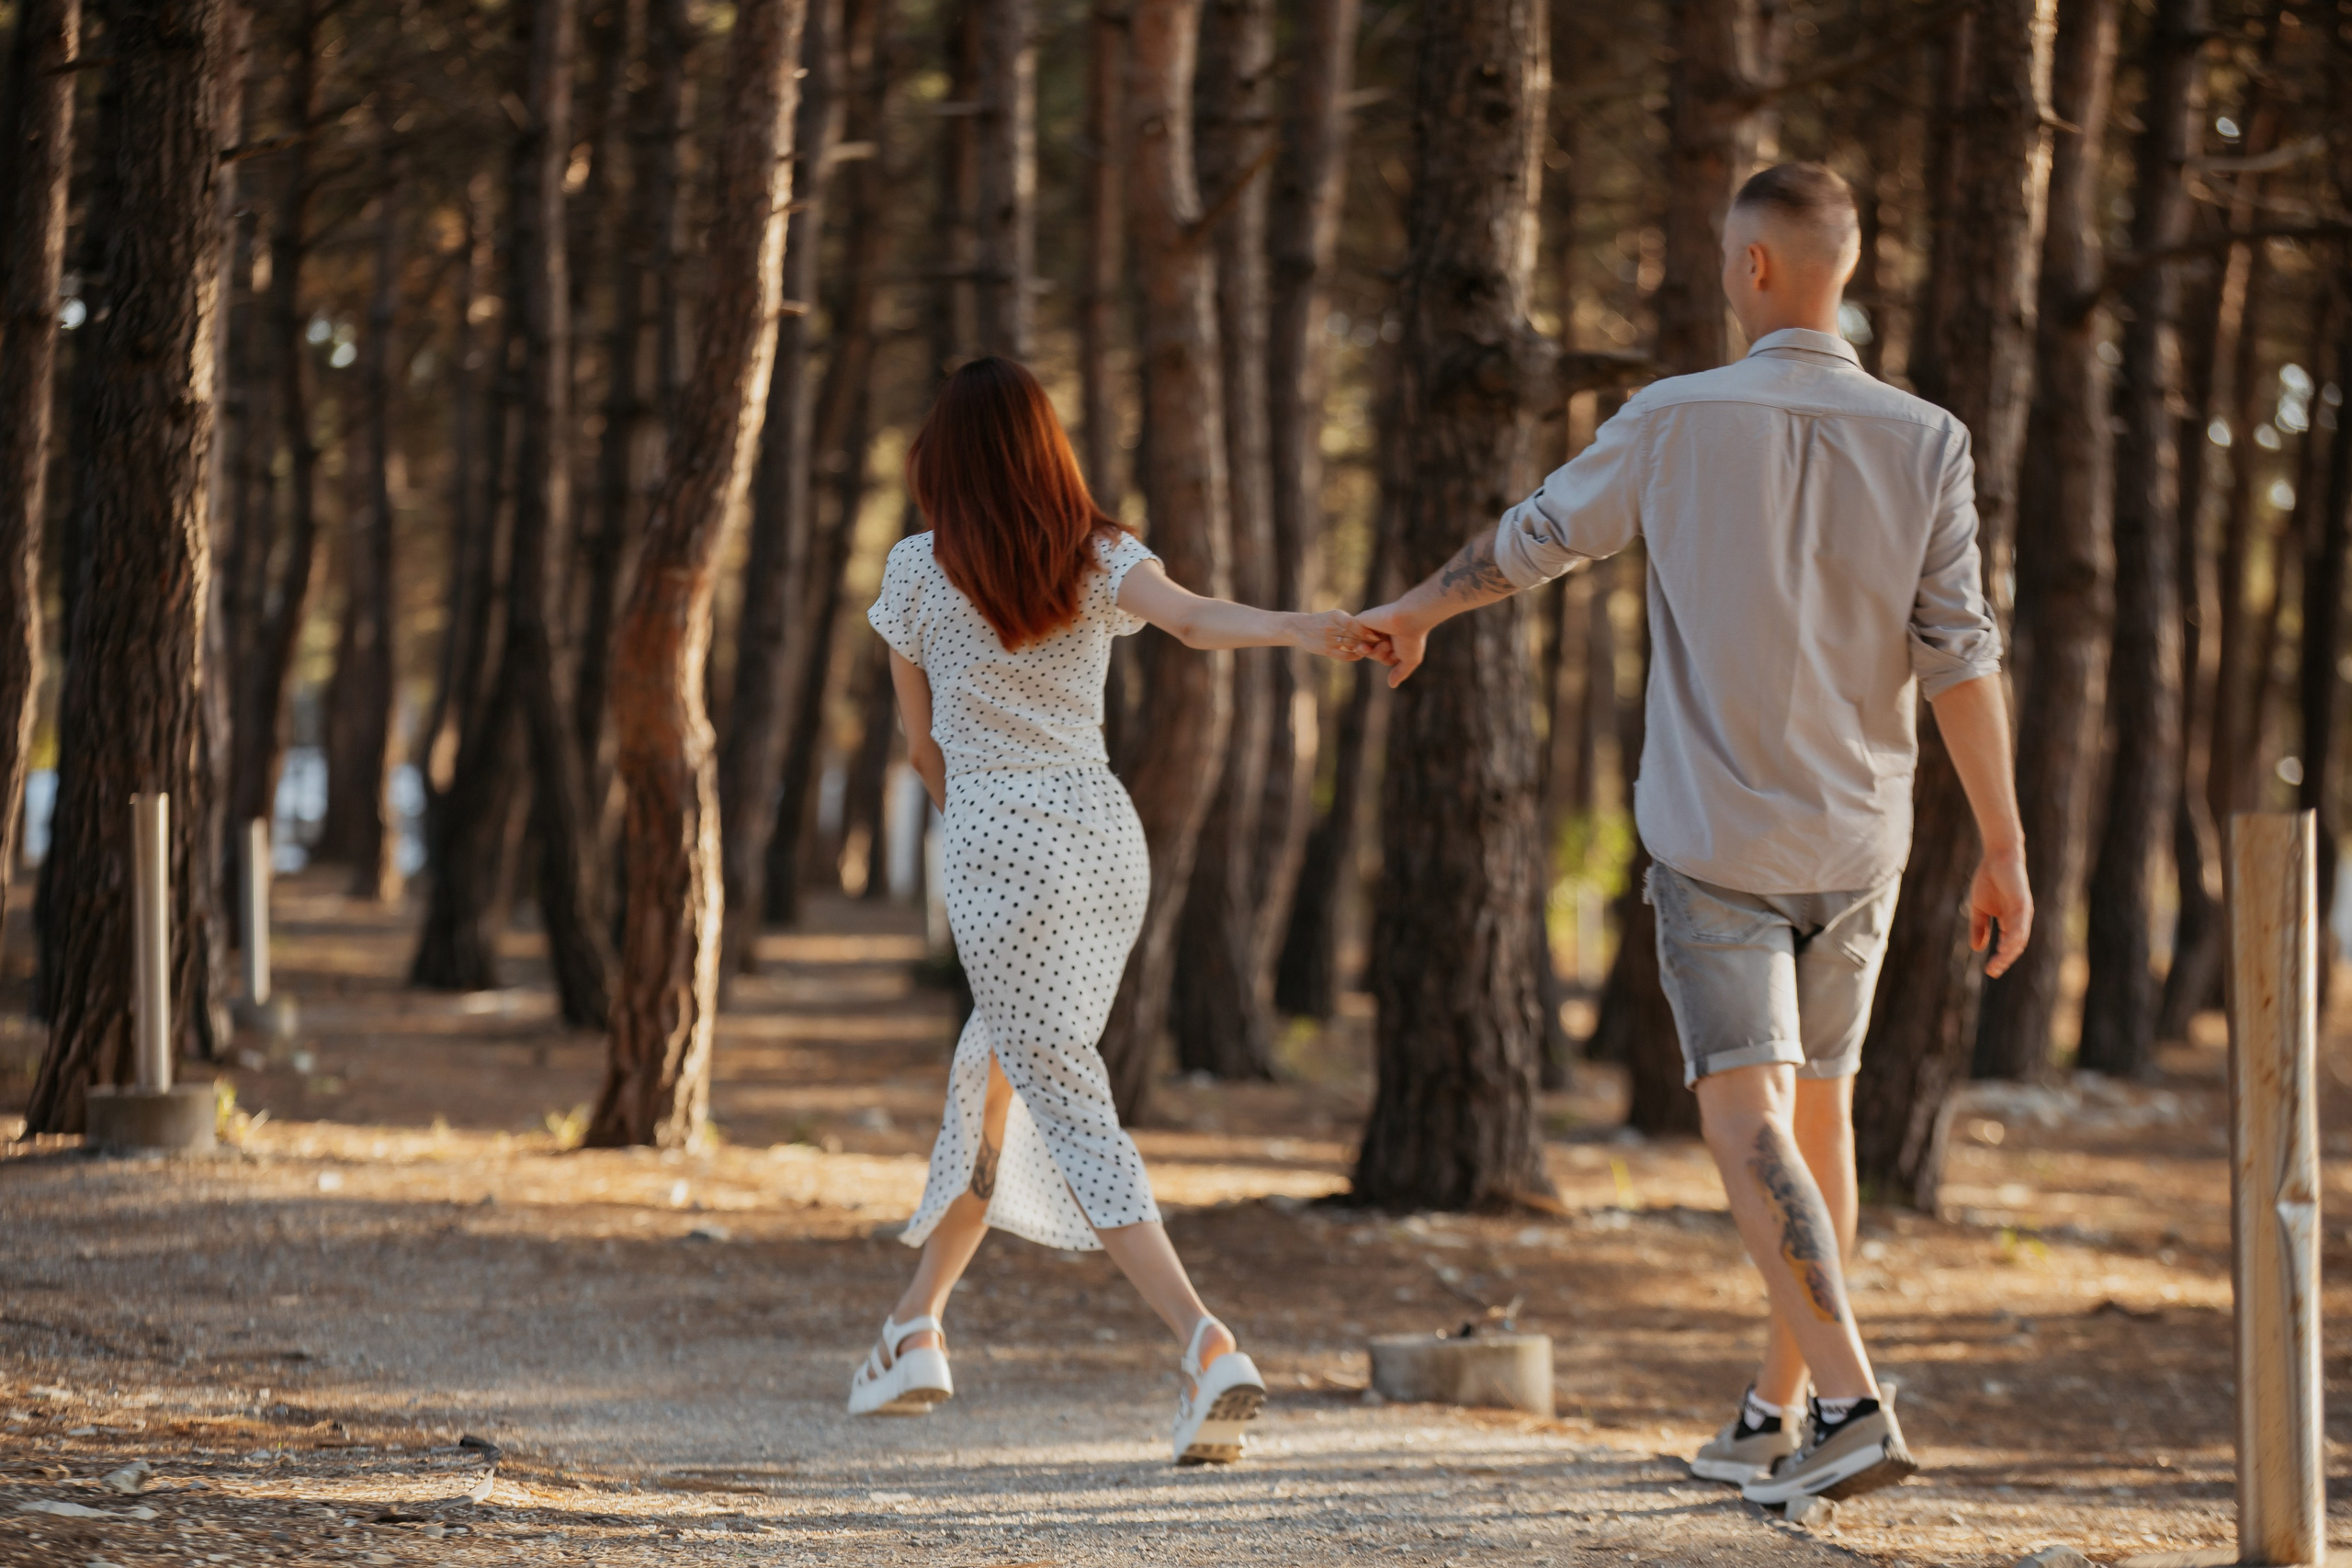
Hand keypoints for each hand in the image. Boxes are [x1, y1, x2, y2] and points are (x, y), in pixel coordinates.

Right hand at [1292, 609, 1372, 660]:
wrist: (1299, 628)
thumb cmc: (1322, 621)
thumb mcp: (1334, 616)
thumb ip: (1350, 621)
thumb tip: (1371, 628)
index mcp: (1336, 615)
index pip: (1355, 624)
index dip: (1368, 631)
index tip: (1379, 635)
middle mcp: (1332, 626)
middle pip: (1356, 635)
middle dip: (1370, 640)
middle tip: (1383, 644)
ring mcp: (1328, 639)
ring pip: (1351, 645)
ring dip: (1364, 648)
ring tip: (1374, 650)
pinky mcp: (1325, 650)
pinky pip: (1344, 655)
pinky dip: (1355, 656)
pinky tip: (1360, 655)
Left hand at [1354, 602, 1423, 685]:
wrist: (1409, 619)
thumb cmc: (1412, 638)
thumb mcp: (1410, 660)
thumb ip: (1400, 672)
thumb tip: (1391, 685)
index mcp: (1389, 639)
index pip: (1380, 658)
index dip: (1388, 659)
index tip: (1398, 651)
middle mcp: (1378, 632)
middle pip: (1370, 655)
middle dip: (1379, 655)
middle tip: (1390, 644)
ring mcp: (1369, 627)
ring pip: (1361, 649)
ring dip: (1373, 650)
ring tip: (1385, 641)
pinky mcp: (1359, 622)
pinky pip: (1353, 639)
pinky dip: (1365, 640)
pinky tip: (1376, 634)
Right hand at [1968, 846, 2031, 977]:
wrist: (1996, 858)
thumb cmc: (1988, 881)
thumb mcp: (1979, 909)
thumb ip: (1979, 928)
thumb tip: (1977, 949)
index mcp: (2010, 921)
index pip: (2008, 945)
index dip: (2000, 959)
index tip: (1990, 971)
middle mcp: (2019, 920)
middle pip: (2015, 946)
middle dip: (2005, 959)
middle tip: (1993, 971)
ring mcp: (2022, 913)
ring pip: (2019, 938)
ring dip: (2009, 951)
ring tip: (1999, 962)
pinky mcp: (2022, 903)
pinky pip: (2020, 924)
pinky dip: (2013, 936)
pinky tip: (2005, 946)